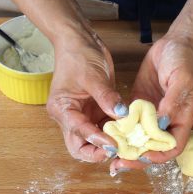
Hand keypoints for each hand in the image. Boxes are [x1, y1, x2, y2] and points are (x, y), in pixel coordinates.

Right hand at [46, 32, 126, 161]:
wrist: (79, 40)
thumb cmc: (79, 54)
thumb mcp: (93, 75)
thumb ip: (106, 96)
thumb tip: (121, 114)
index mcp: (62, 108)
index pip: (78, 131)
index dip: (96, 140)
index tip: (114, 144)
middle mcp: (69, 116)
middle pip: (79, 147)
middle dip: (97, 153)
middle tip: (119, 150)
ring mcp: (83, 115)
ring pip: (92, 142)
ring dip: (108, 145)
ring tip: (127, 144)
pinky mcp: (95, 112)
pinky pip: (104, 129)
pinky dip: (115, 133)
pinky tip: (130, 132)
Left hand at [109, 34, 192, 173]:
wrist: (176, 42)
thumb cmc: (185, 61)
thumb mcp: (182, 80)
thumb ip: (172, 103)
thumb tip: (160, 125)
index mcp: (181, 119)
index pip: (172, 147)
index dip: (158, 156)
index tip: (142, 156)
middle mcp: (166, 121)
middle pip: (152, 147)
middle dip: (136, 157)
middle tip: (118, 162)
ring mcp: (152, 113)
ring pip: (139, 137)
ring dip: (126, 146)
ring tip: (109, 152)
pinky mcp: (140, 103)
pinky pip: (130, 121)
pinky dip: (120, 129)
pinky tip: (107, 132)